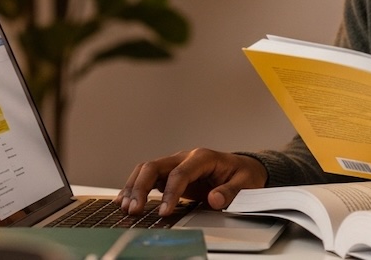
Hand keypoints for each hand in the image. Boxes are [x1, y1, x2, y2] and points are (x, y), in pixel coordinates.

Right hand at [116, 148, 268, 215]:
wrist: (242, 168)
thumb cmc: (243, 174)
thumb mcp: (245, 183)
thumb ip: (230, 192)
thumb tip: (214, 199)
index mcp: (202, 157)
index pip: (179, 173)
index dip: (170, 193)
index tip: (164, 212)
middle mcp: (185, 157)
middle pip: (154, 166)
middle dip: (141, 187)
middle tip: (134, 209)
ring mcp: (176, 163)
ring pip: (147, 170)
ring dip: (134, 187)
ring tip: (126, 207)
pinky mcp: (170, 173)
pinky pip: (148, 177)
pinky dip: (135, 187)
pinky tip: (125, 199)